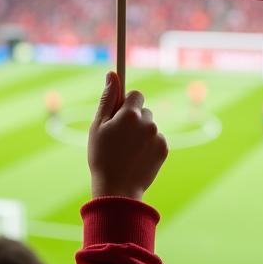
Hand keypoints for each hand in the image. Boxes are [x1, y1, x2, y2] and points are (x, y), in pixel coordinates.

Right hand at [88, 72, 168, 199]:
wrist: (118, 189)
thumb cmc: (102, 157)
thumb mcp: (98, 126)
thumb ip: (107, 99)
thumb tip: (112, 74)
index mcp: (130, 114)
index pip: (136, 94)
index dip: (126, 103)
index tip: (120, 112)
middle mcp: (148, 121)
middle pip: (143, 110)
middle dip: (133, 119)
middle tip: (119, 137)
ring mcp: (158, 135)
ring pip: (150, 126)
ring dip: (141, 132)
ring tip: (127, 150)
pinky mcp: (164, 148)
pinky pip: (156, 139)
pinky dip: (148, 145)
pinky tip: (137, 157)